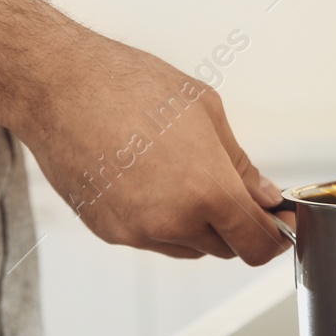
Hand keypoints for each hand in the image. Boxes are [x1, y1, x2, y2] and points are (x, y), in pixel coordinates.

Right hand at [15, 34, 289, 264]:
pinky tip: (147, 178)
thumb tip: (264, 195)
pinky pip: (150, 239)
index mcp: (208, 191)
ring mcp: (137, 232)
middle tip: (227, 186)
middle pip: (224, 249)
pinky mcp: (108, 231)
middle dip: (233, 224)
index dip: (274, 236)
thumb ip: (240, 164)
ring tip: (177, 172)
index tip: (276, 224)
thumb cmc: (128, 86)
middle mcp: (173, 221)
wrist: (59, 87)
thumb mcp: (204, 111)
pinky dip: (159, 220)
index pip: (257, 244)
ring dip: (196, 224)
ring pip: (187, 246)